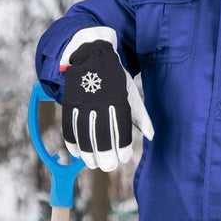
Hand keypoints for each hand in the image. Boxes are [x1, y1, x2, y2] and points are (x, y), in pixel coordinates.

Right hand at [58, 26, 152, 171]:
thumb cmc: (114, 79)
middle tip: (108, 166)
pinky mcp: (70, 102)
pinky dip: (72, 143)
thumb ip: (140, 116)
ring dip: (88, 154)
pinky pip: (69, 127)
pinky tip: (77, 153)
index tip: (124, 158)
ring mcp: (83, 103)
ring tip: (93, 163)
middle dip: (106, 157)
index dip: (123, 148)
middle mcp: (101, 103)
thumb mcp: (131, 93)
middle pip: (102, 138)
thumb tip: (151, 136)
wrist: (91, 54)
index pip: (122, 131)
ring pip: (84, 136)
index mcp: (119, 101)